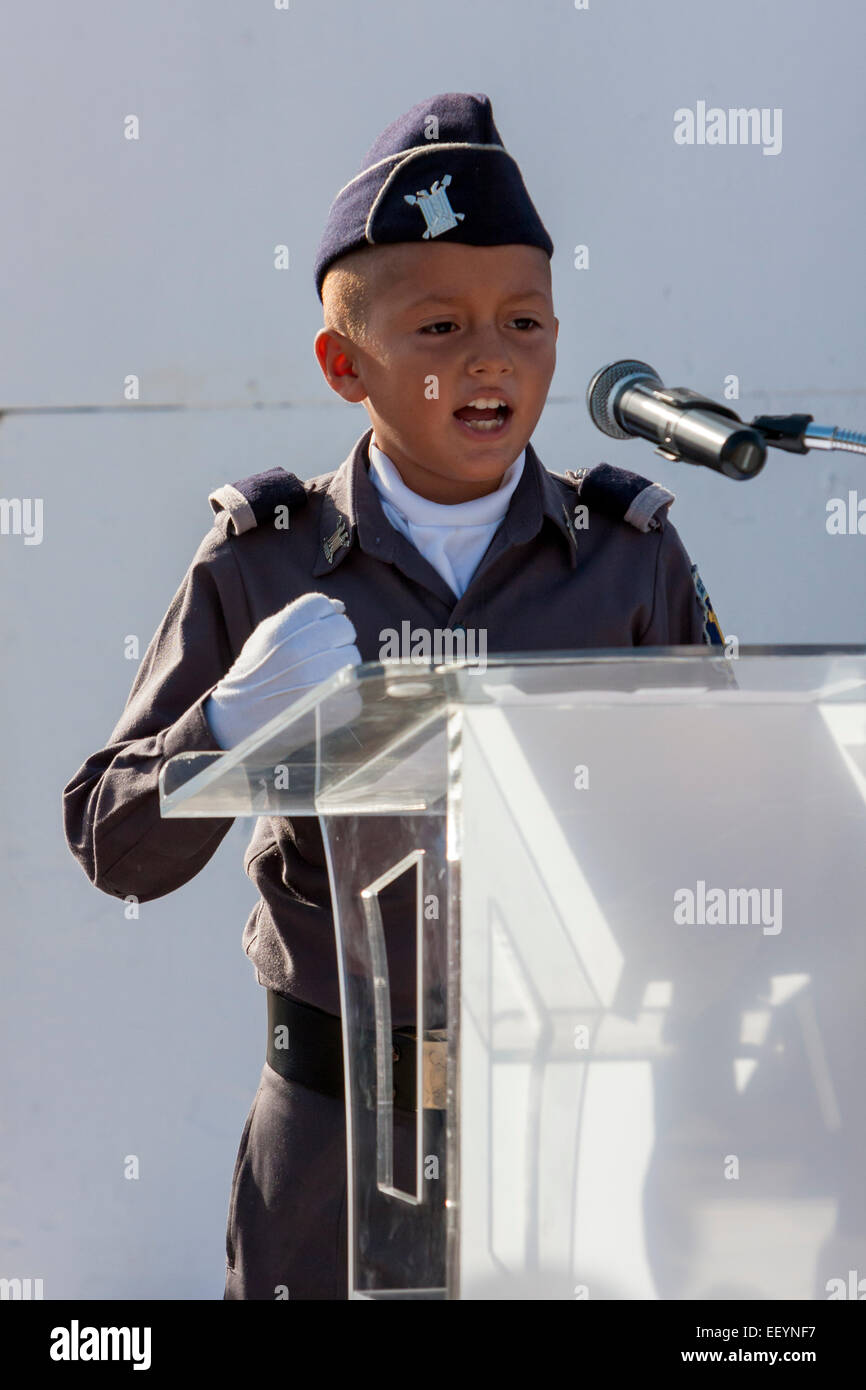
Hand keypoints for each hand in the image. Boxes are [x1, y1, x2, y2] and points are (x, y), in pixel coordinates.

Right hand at [204, 592, 360, 749]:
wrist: (243, 720)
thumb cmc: (256, 672)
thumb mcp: (267, 635)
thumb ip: (300, 615)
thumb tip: (340, 606)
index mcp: (285, 628)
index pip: (323, 605)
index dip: (319, 618)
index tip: (309, 635)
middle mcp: (304, 650)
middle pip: (344, 627)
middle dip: (333, 641)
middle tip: (316, 659)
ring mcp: (324, 679)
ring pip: (353, 657)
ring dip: (340, 666)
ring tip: (316, 680)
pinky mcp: (340, 706)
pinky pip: (354, 688)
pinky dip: (342, 695)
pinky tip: (320, 699)